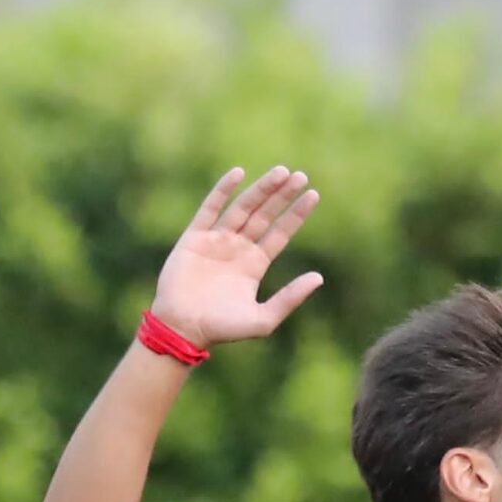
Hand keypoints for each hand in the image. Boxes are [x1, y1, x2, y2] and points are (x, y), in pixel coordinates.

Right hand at [149, 165, 323, 349]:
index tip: (313, 195)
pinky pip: (210, 208)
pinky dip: (222, 190)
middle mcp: (238, 248)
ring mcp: (216, 240)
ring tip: (281, 172)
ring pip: (243, 207)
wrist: (183, 328)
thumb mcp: (263, 319)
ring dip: (261, 189)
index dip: (296, 214)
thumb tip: (319, 277)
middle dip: (282, 195)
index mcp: (254, 264)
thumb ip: (290, 298)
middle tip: (300, 176)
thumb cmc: (222, 329)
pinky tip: (238, 173)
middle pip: (264, 215)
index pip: (280, 233)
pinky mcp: (195, 237)